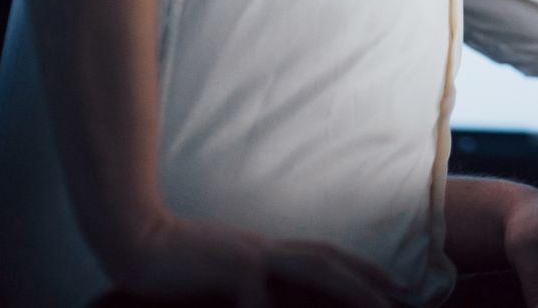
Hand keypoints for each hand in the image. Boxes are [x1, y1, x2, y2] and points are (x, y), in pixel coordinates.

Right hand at [109, 212, 401, 306]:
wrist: (134, 236)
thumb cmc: (170, 261)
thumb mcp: (217, 273)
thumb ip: (246, 282)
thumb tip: (267, 296)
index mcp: (265, 249)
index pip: (324, 254)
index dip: (359, 267)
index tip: (390, 282)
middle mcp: (266, 247)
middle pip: (330, 258)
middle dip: (369, 277)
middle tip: (403, 294)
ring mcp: (251, 254)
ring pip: (315, 267)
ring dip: (349, 285)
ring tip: (377, 304)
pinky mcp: (230, 265)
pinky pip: (257, 294)